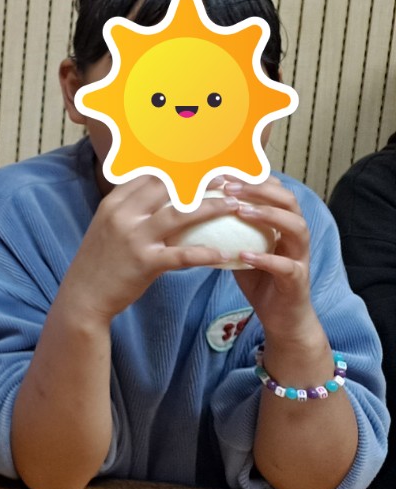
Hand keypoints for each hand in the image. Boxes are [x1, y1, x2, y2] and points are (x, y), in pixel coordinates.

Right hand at [62, 176, 233, 325]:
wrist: (83, 295)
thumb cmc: (101, 260)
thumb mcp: (107, 225)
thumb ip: (129, 207)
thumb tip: (158, 192)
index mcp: (114, 203)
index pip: (149, 174)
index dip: (179, 166)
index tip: (203, 164)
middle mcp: (123, 214)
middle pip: (167, 186)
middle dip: (200, 179)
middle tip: (227, 178)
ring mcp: (133, 238)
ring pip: (179, 214)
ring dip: (212, 208)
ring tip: (235, 205)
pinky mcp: (144, 262)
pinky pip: (182, 255)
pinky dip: (206, 254)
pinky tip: (225, 255)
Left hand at [224, 178, 321, 345]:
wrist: (280, 317)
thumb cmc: (257, 276)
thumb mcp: (239, 245)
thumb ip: (225, 225)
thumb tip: (188, 205)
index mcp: (282, 222)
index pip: (274, 188)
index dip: (250, 176)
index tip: (221, 171)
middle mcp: (296, 234)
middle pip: (288, 200)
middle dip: (260, 189)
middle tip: (229, 186)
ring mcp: (300, 257)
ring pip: (296, 227)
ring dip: (268, 215)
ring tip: (240, 211)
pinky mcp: (298, 280)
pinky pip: (286, 266)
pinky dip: (265, 259)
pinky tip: (243, 255)